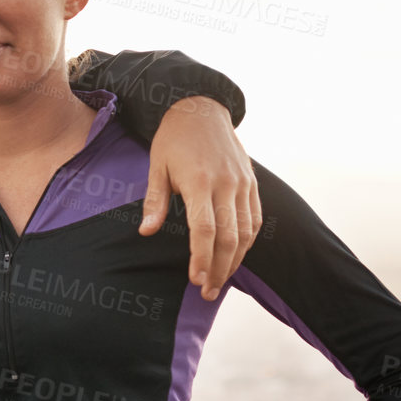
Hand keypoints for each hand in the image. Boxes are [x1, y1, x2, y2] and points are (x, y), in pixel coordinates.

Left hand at [141, 95, 261, 300]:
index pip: (204, 229)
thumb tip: (146, 232)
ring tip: (220, 281)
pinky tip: (236, 257)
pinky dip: (248, 242)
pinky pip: (255, 219)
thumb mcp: (156, 165)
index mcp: (200, 181)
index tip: (195, 279)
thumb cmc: (174, 139)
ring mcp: (243, 184)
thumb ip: (155, 200)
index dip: (201, 258)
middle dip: (219, 269)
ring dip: (235, 261)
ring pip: (246, 232)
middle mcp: (226, 184)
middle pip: (229, 237)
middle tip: (206, 292)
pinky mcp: (252, 183)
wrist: (202, 108)